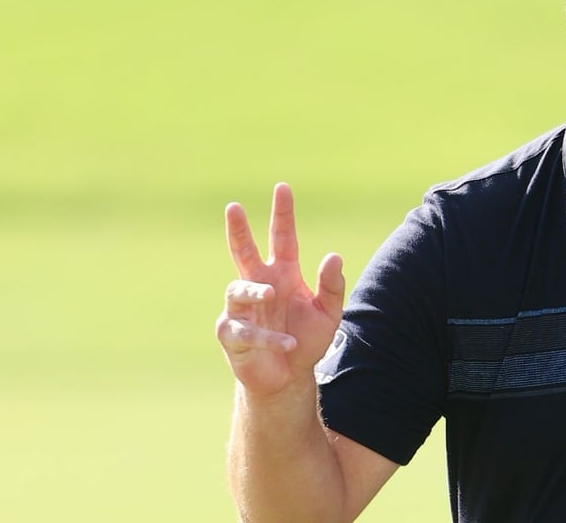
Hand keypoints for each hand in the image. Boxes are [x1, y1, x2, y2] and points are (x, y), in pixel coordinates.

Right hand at [216, 182, 345, 397]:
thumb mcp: (329, 312)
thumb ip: (332, 285)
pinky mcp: (232, 335)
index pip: (282, 238)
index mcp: (283, 274)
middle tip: (234, 207)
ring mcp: (241, 309)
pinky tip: (288, 343)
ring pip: (238, 290)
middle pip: (243, 252)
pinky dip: (267, 336)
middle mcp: (259, 285)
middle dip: (239, 230)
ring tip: (272, 293)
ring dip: (255, 291)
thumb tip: (333, 256)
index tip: (282, 187)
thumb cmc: (307, 338)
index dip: (283, 214)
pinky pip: (244, 331)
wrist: (289, 377)